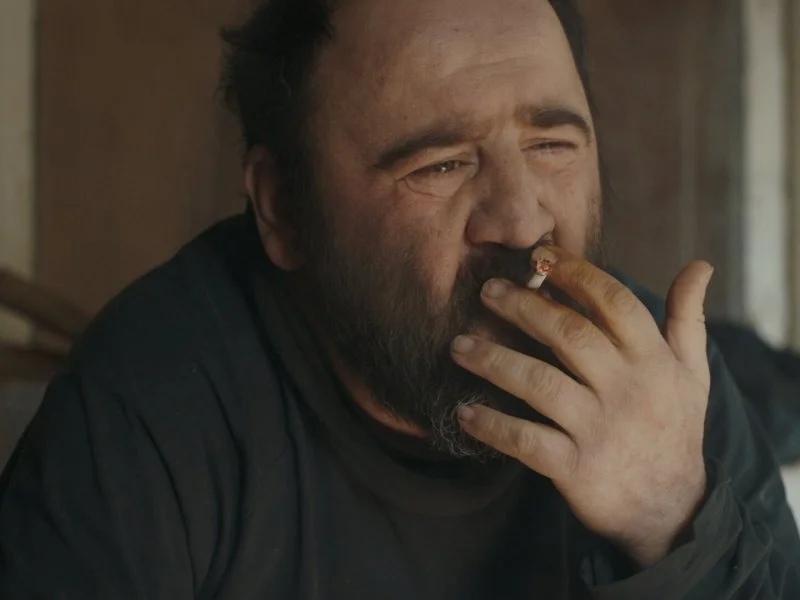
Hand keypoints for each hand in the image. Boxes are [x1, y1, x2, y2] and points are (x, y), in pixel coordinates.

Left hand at [451, 246, 713, 565]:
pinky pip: (526, 440)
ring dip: (494, 361)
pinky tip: (465, 412)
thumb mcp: (693, 372)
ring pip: (539, 383)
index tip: (540, 255)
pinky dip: (493, 426)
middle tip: (487, 291)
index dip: (576, 273)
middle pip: (569, 334)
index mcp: (653, 361)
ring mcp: (599, 428)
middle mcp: (627, 389)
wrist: (672, 508)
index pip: (613, 302)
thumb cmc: (675, 428)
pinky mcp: (575, 467)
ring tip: (458, 345)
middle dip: (524, 307)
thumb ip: (687, 318)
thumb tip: (699, 267)